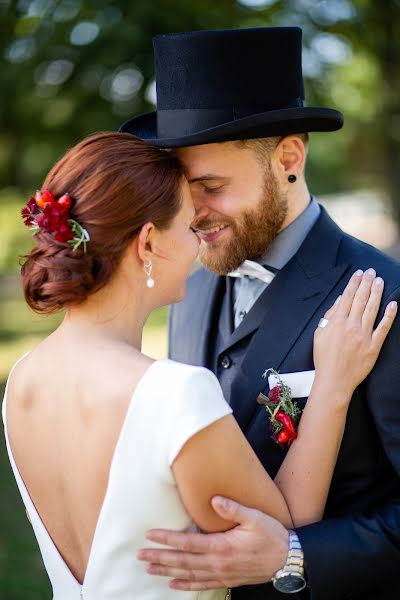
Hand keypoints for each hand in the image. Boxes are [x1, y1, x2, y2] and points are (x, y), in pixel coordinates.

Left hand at [138, 496, 288, 590]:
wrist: (288, 560)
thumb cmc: (272, 536)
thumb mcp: (255, 517)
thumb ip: (233, 509)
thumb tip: (214, 499)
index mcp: (223, 546)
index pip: (188, 543)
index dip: (167, 539)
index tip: (150, 536)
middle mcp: (219, 563)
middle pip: (183, 562)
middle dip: (160, 558)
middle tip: (140, 556)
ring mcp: (222, 574)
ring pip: (189, 575)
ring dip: (167, 571)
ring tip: (150, 569)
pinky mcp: (227, 580)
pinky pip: (202, 585)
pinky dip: (186, 585)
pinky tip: (173, 584)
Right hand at [313, 268, 396, 400]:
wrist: (334, 380)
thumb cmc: (323, 358)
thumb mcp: (319, 334)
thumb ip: (329, 316)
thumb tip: (340, 301)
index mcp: (336, 322)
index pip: (347, 297)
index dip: (354, 283)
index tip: (359, 273)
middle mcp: (351, 326)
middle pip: (361, 300)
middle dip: (366, 283)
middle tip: (372, 271)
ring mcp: (364, 336)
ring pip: (372, 309)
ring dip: (377, 293)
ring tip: (380, 281)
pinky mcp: (374, 346)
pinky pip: (383, 328)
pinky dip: (389, 315)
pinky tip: (393, 304)